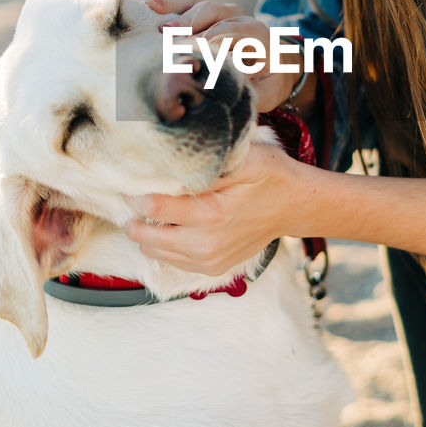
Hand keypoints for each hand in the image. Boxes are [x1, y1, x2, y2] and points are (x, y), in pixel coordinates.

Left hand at [124, 142, 298, 274]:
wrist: (293, 206)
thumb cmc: (269, 176)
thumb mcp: (244, 158)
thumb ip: (207, 164)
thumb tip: (170, 164)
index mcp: (211, 213)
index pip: (153, 207)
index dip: (136, 194)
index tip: (132, 183)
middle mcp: (206, 243)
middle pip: (145, 237)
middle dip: (134, 218)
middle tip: (134, 200)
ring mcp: (209, 259)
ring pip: (154, 252)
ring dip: (147, 234)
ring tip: (151, 213)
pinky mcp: (212, 267)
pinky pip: (171, 261)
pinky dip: (163, 246)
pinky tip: (170, 227)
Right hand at [140, 0, 302, 113]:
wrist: (277, 61)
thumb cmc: (270, 80)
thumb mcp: (270, 91)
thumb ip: (254, 91)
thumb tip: (231, 90)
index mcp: (256, 33)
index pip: (232, 30)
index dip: (212, 37)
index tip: (194, 47)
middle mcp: (237, 15)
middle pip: (211, 11)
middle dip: (189, 21)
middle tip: (167, 31)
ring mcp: (219, 10)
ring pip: (195, 2)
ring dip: (172, 5)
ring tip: (151, 6)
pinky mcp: (204, 12)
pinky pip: (183, 0)